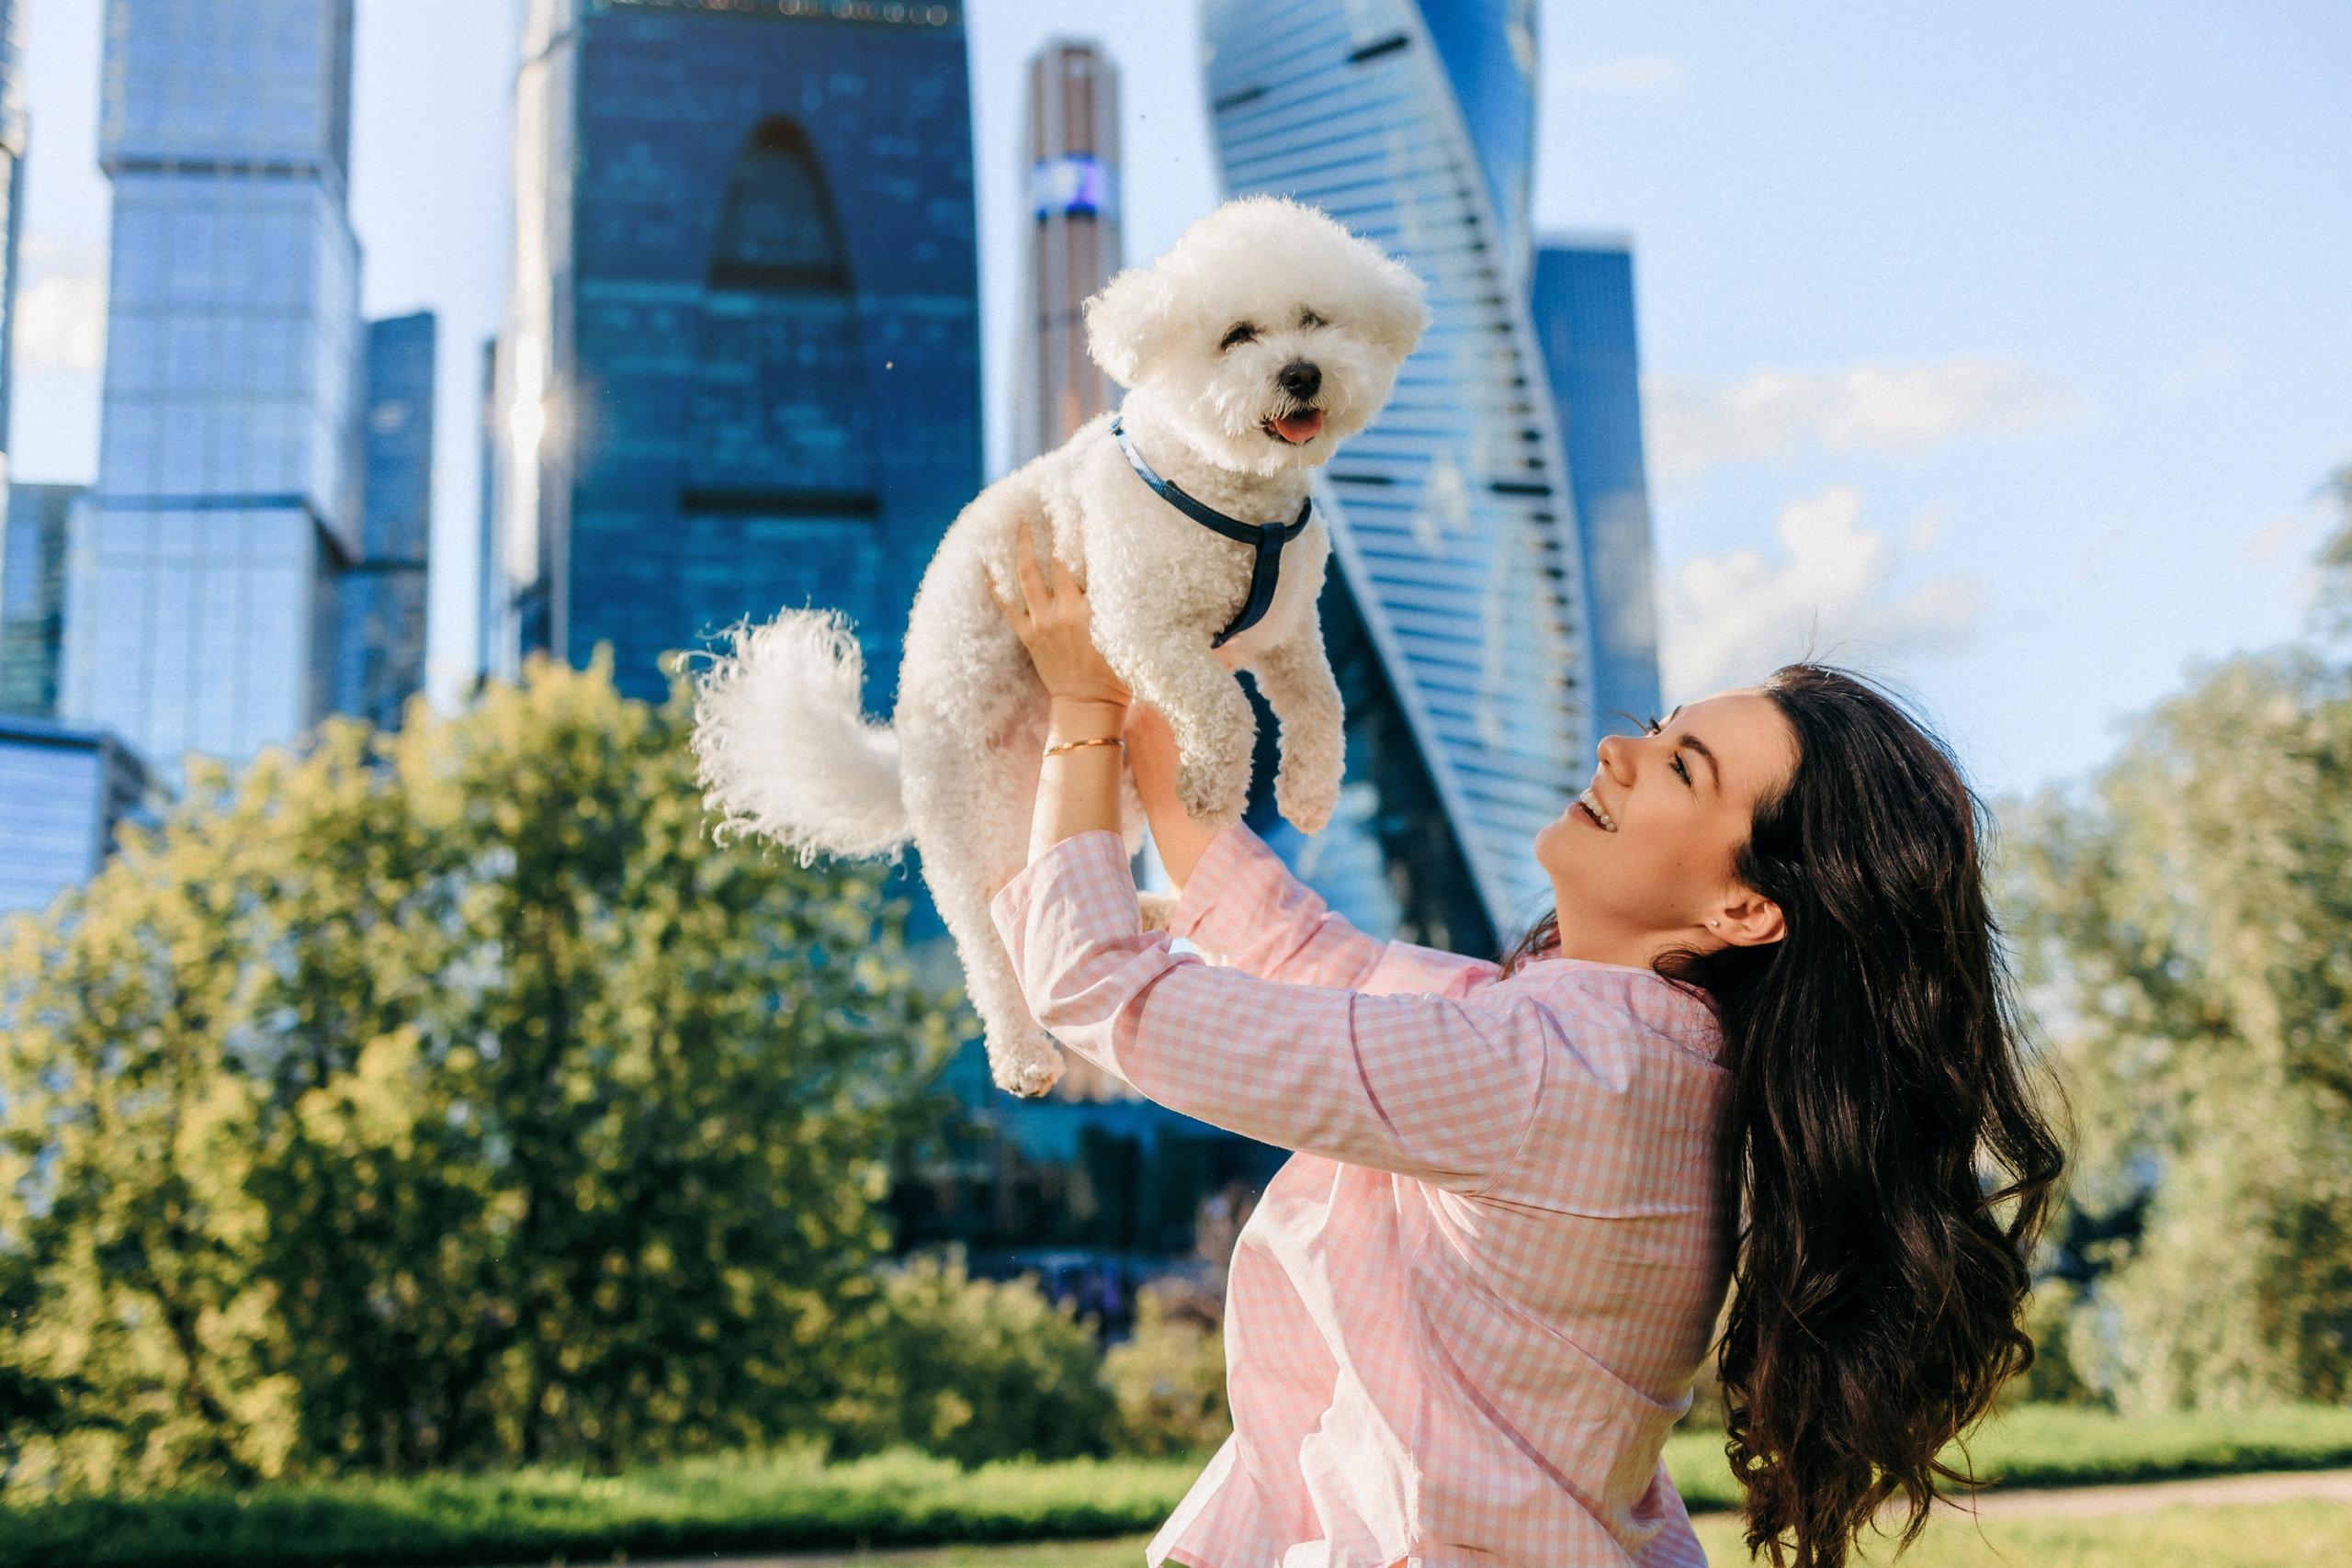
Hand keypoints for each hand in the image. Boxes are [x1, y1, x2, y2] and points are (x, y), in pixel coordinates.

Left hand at [993, 519, 1130, 710]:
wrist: (1089, 706)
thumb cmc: (1117, 674)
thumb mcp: (1127, 635)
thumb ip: (1120, 605)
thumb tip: (1120, 571)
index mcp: (1093, 611)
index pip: (1088, 562)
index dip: (1083, 533)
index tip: (1082, 507)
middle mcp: (1065, 612)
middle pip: (1057, 561)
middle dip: (1054, 531)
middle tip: (1050, 505)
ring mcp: (1043, 623)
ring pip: (1027, 575)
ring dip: (1023, 546)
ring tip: (1021, 522)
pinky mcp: (1028, 635)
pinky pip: (1006, 605)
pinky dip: (995, 584)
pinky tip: (985, 563)